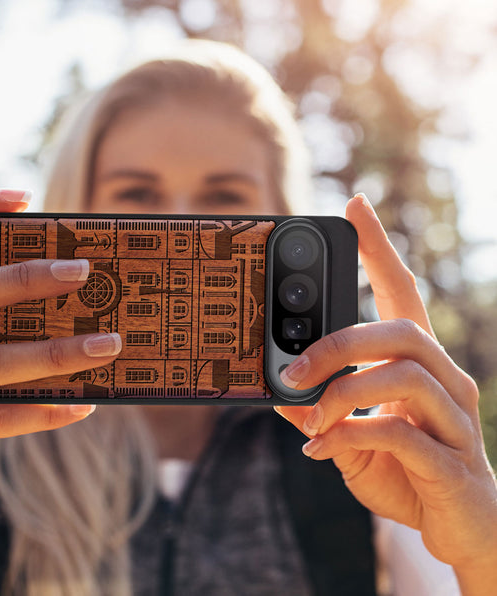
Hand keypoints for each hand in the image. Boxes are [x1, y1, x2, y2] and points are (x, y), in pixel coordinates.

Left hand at [275, 194, 496, 586]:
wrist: (460, 530)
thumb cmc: (406, 472)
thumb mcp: (350, 436)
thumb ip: (319, 411)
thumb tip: (276, 391)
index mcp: (419, 364)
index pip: (402, 292)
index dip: (379, 248)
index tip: (355, 205)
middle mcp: (446, 380)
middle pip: (401, 330)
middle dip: (339, 343)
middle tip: (292, 368)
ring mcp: (456, 419)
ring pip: (404, 375)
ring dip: (342, 392)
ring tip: (309, 417)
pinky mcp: (453, 462)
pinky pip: (401, 433)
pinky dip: (350, 435)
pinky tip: (321, 450)